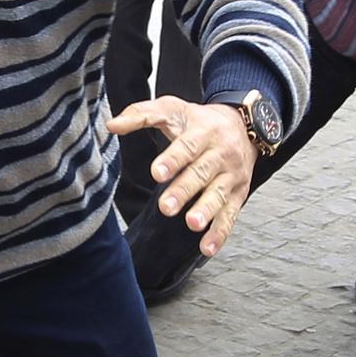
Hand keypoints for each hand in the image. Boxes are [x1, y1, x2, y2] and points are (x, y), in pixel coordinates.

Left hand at [105, 96, 257, 256]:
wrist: (243, 126)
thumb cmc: (199, 120)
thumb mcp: (172, 109)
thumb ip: (141, 115)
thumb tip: (112, 125)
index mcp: (203, 131)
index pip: (188, 146)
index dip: (173, 159)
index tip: (157, 172)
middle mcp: (220, 153)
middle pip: (201, 173)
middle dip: (184, 190)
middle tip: (166, 207)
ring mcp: (231, 175)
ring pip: (218, 194)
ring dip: (206, 210)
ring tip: (192, 224)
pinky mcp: (237, 194)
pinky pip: (230, 215)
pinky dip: (220, 232)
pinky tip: (207, 247)